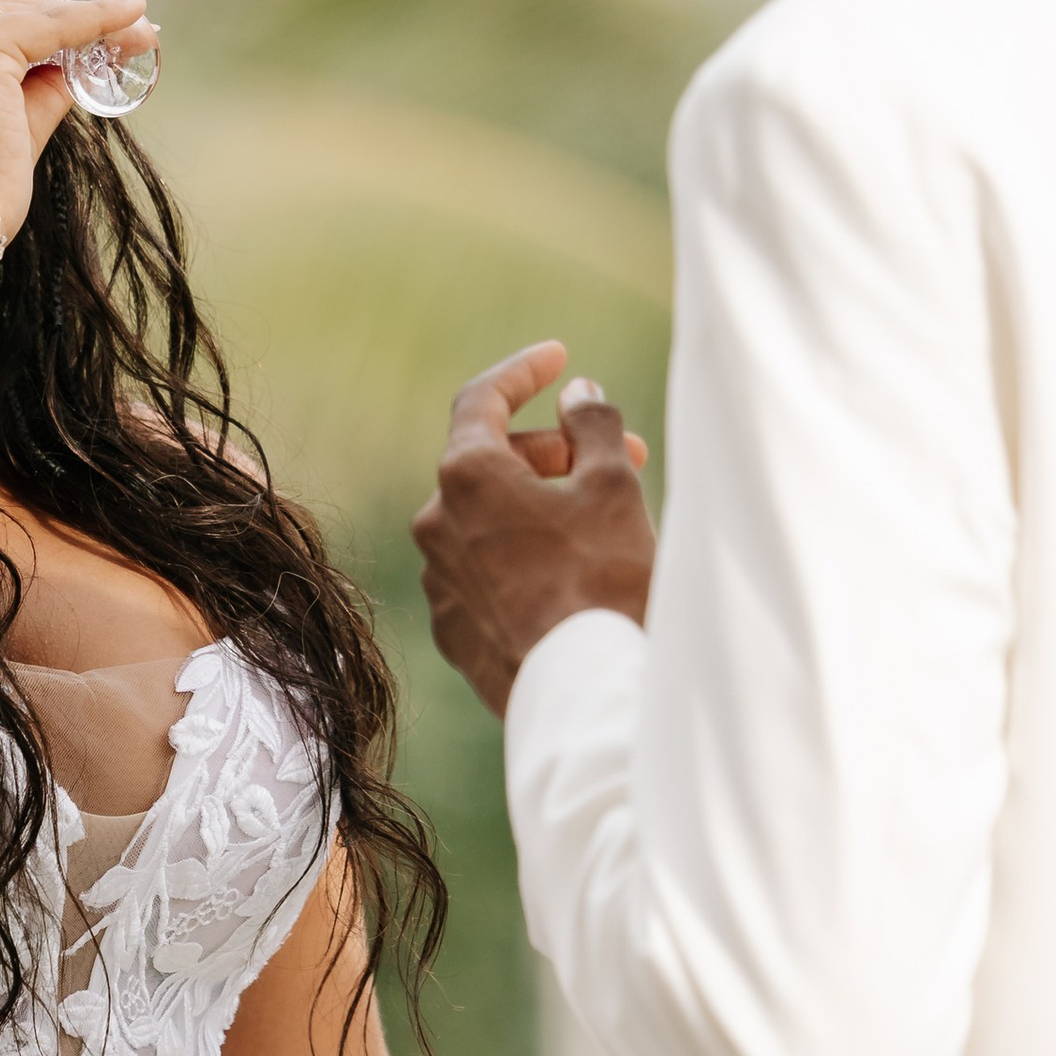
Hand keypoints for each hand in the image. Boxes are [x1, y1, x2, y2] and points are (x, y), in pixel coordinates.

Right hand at [0, 0, 154, 239]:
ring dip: (86, 19)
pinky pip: (50, 25)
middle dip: (63, 22)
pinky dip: (95, 19)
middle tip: (121, 31)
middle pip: (0, 13)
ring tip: (137, 29)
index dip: (27, 31)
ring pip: (27, 15)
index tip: (71, 40)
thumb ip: (33, 93)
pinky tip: (131, 17)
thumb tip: (76, 65)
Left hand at [413, 341, 654, 717]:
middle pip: (490, 461)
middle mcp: (435, 523)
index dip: (524, 371)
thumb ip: (592, 424)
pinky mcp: (452, 628)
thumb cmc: (604, 583)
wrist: (585, 695)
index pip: (483, 399)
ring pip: (487, 519)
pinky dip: (523, 554)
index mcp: (466, 476)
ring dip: (538, 505)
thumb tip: (577, 396)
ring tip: (601, 520)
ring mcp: (437, 580)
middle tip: (620, 456)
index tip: (559, 360)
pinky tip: (572, 571)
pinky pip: (485, 570)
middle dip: (554, 451)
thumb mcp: (613, 486)